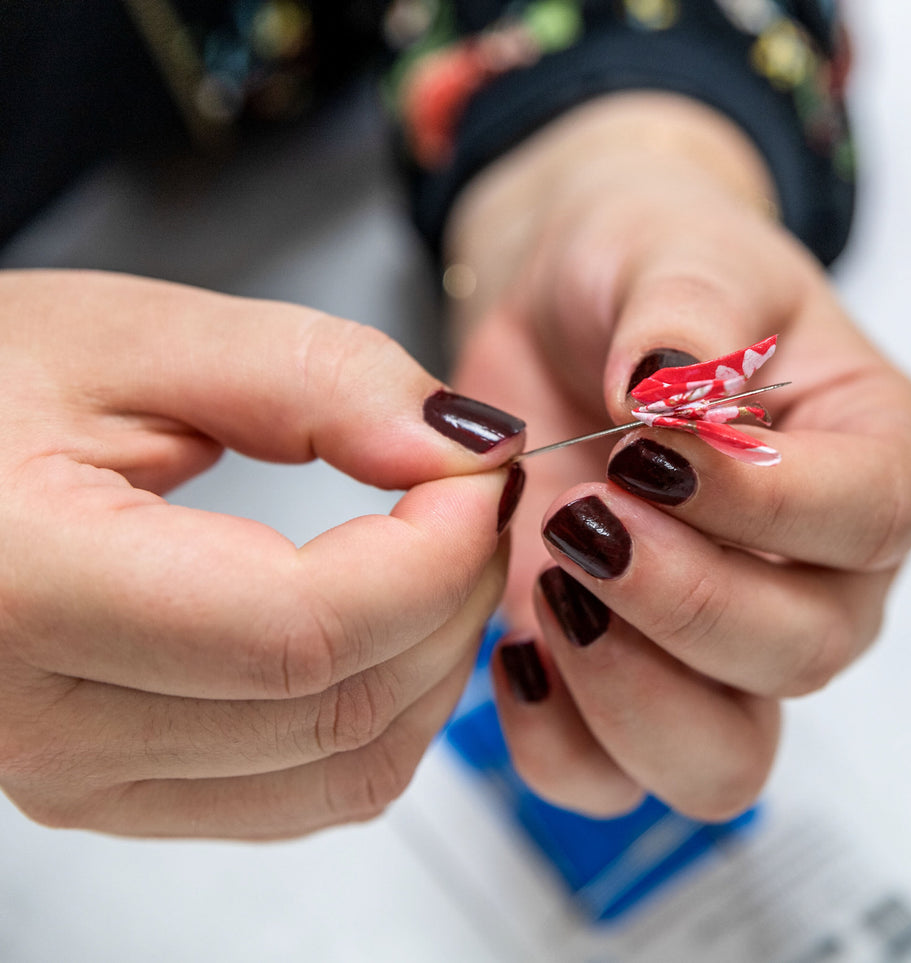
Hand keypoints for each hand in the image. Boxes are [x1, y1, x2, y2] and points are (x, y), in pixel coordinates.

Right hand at [0, 270, 524, 837]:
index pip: (307, 630)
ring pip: (347, 773)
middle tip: (482, 492)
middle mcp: (45, 723)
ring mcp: (79, 778)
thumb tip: (460, 442)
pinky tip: (396, 621)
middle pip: (344, 708)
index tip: (481, 469)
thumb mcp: (127, 336)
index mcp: (26, 589)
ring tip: (448, 548)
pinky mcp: (114, 790)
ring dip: (437, 660)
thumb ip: (311, 375)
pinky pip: (307, 794)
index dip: (436, 552)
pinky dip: (388, 709)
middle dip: (458, 593)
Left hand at [444, 94, 910, 820]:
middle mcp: (828, 578)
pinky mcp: (637, 689)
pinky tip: (517, 646)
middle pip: (800, 651)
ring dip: (628, 692)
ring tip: (549, 586)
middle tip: (582, 513)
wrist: (567, 315)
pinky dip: (557, 741)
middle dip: (681, 597)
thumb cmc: (652, 271)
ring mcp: (735, 652)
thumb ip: (689, 310)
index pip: (870, 519)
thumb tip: (673, 391)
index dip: (761, 504)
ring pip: (724, 758)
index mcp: (879, 459)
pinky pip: (616, 779)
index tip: (648, 450)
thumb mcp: (677, 247)